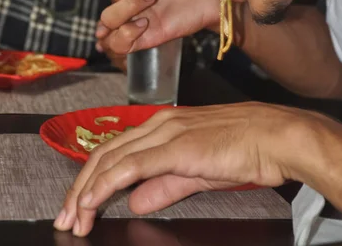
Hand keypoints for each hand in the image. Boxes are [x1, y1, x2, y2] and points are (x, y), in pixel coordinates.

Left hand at [54, 103, 310, 236]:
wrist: (274, 136)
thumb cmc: (244, 148)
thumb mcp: (196, 171)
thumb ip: (163, 186)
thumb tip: (136, 201)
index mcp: (163, 126)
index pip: (115, 151)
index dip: (92, 179)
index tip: (80, 206)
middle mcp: (158, 124)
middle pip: (105, 154)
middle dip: (80, 187)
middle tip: (67, 217)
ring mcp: (166, 132)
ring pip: (112, 158)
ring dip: (87, 189)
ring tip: (74, 217)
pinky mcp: (177, 145)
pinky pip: (132, 165)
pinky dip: (106, 183)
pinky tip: (92, 200)